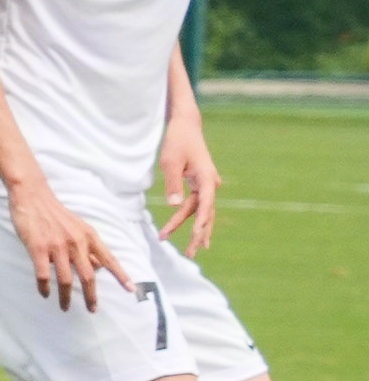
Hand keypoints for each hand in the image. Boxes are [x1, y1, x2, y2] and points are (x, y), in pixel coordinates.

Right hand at [9, 177, 134, 314]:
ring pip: (66, 279)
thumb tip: (98, 266)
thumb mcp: (78, 228)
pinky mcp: (39, 249)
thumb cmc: (55, 214)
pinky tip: (45, 294)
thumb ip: (88, 247)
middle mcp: (76, 242)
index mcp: (88, 236)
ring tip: (65, 307)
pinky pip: (43, 275)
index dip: (121, 275)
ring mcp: (57, 246)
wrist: (33, 197)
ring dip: (66, 297)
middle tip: (92, 309)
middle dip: (91, 296)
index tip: (131, 289)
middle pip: (88, 276)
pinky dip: (45, 288)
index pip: (109, 259)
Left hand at [155, 118, 220, 254]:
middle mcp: (211, 184)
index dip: (201, 221)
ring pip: (202, 211)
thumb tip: (175, 206)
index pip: (205, 204)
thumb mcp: (170, 161)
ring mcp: (207, 185)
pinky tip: (197, 234)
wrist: (185, 126)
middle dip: (199, 234)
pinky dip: (194, 219)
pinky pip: (199, 206)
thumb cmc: (177, 142)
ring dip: (196, 229)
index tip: (197, 235)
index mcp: (206, 178)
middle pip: (205, 213)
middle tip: (192, 254)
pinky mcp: (201, 184)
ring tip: (191, 251)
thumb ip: (173, 184)